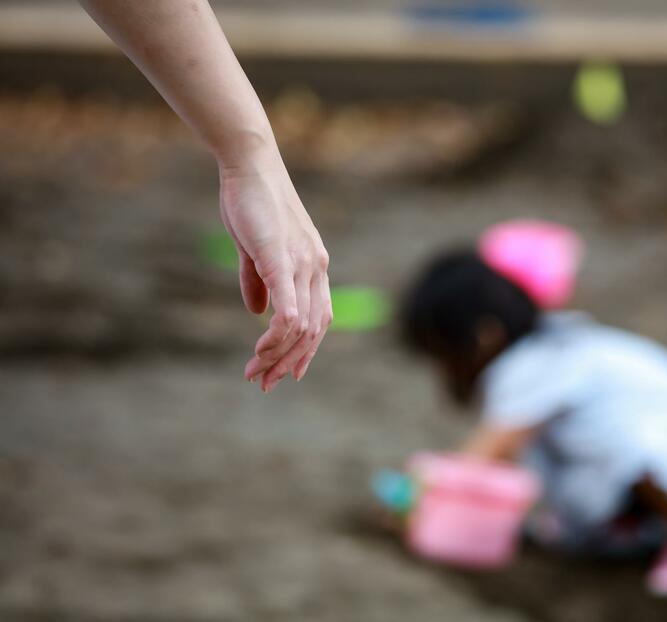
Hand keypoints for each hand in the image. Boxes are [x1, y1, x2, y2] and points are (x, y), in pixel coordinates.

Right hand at [218, 153, 331, 391]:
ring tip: (255, 371)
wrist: (251, 165)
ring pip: (300, 325)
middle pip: (312, 331)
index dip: (305, 352)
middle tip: (262, 383)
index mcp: (314, 268)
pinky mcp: (282, 256)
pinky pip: (288, 302)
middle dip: (287, 362)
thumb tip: (257, 312)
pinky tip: (264, 348)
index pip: (320, 322)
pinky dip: (279, 331)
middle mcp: (316, 268)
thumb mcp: (256, 249)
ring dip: (276, 353)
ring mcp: (302, 262)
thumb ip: (259, 282)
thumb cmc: (252, 203)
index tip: (285, 375)